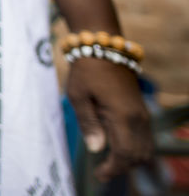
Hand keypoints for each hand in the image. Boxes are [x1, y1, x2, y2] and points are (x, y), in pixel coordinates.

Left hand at [66, 56, 152, 180]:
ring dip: (130, 159)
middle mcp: (138, 118)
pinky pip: (145, 137)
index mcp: (123, 116)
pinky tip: (117, 147)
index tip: (99, 174)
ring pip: (145, 148)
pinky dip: (135, 148)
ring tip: (108, 161)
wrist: (104, 48)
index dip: (113, 168)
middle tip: (101, 170)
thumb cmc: (86, 71)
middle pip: (138, 155)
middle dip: (121, 167)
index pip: (125, 154)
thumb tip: (97, 149)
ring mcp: (143, 114)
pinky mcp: (142, 110)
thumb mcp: (78, 96)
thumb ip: (88, 123)